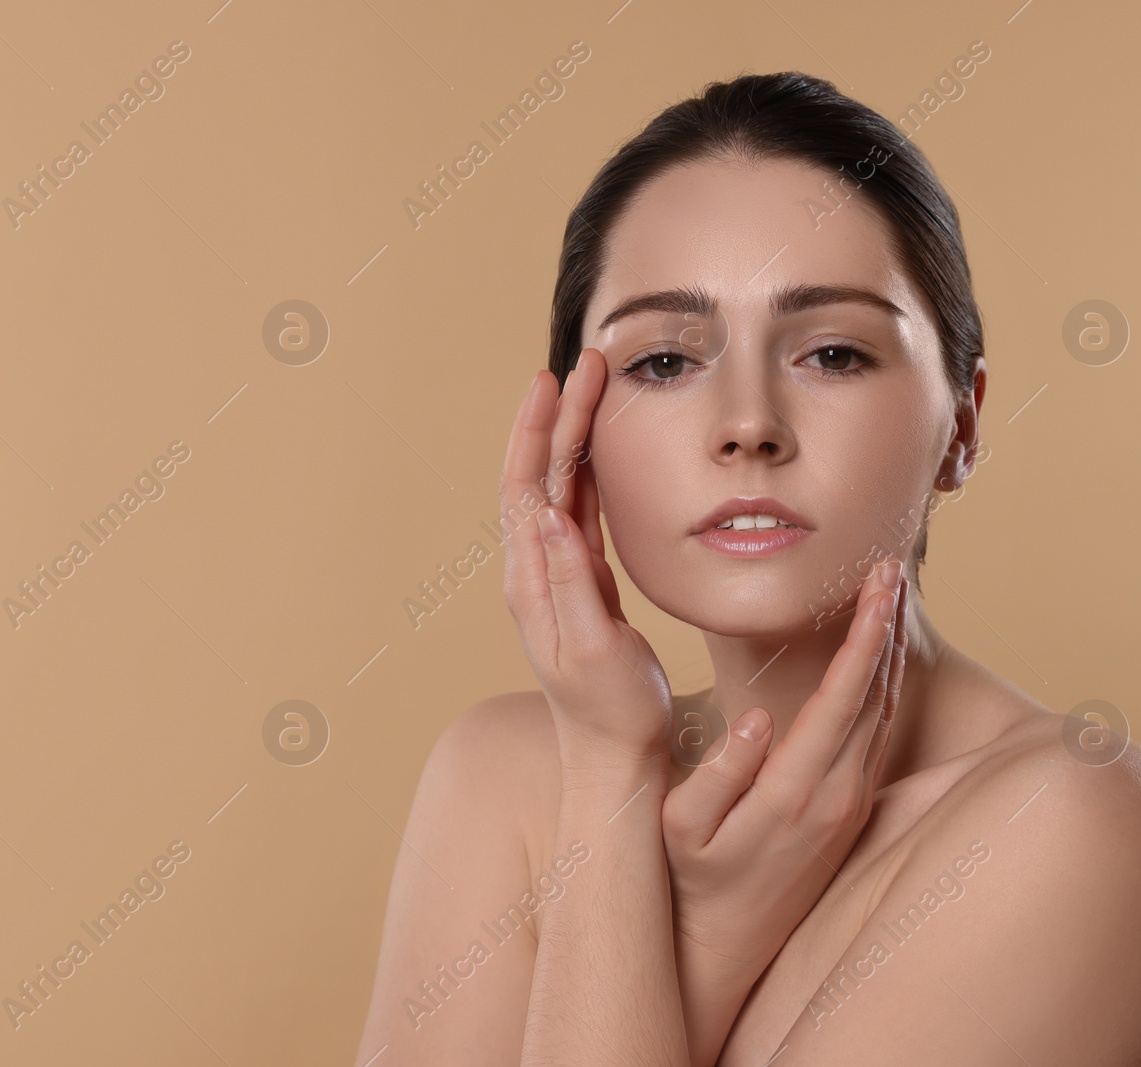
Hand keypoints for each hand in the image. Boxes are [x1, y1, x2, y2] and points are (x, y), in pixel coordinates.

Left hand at [500, 349, 671, 770]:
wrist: (614, 758)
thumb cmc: (612, 712)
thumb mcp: (593, 650)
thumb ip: (572, 583)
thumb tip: (550, 515)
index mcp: (532, 582)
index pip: (525, 487)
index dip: (537, 430)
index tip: (554, 380)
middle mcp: (535, 572)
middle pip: (538, 476)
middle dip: (557, 417)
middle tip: (586, 365)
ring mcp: (556, 577)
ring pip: (557, 489)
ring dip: (569, 438)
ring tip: (590, 390)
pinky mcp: (581, 585)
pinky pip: (577, 513)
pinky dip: (584, 474)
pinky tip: (594, 453)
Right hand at [661, 563, 908, 1063]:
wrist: (726, 942)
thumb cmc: (693, 876)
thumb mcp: (682, 825)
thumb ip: (720, 774)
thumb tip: (758, 719)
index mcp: (796, 791)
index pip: (844, 697)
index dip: (865, 636)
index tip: (876, 585)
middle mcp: (838, 797)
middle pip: (878, 696)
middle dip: (886, 626)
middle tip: (889, 568)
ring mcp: (852, 805)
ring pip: (886, 716)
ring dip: (889, 653)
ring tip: (887, 597)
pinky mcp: (853, 811)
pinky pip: (879, 736)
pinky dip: (884, 687)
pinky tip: (877, 657)